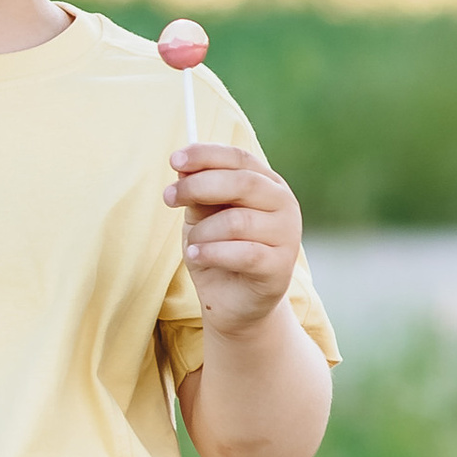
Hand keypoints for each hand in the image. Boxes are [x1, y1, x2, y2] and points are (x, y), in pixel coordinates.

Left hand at [167, 145, 302, 336]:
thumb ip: (199, 193)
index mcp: (267, 183)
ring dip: (202, 232)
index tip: (174, 159)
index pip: (239, 158)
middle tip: (169, 197)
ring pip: (238, 221)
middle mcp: (284, 204)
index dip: (206, 155)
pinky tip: (196, 256)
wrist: (235, 301)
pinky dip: (212, 253)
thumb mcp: (203, 216)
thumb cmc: (218, 250)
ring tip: (191, 245)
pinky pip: (243, 253)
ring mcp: (287, 236)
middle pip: (242, 182)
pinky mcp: (280, 267)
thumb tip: (184, 167)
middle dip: (198, 186)